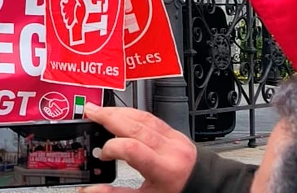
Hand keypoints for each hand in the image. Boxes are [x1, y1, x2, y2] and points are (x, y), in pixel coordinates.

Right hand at [78, 103, 197, 192]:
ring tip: (100, 110)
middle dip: (109, 116)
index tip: (103, 155)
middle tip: (90, 112)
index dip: (111, 147)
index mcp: (164, 170)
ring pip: (143, 117)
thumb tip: (90, 189)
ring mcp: (174, 138)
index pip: (132, 149)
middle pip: (135, 126)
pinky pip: (151, 117)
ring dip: (118, 111)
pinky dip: (132, 113)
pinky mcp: (175, 133)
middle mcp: (170, 150)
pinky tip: (120, 113)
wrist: (206, 188)